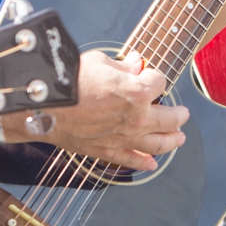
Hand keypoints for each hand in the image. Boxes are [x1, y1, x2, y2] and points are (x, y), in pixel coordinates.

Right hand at [39, 50, 187, 170]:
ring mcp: (124, 138)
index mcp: (138, 92)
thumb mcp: (100, 62)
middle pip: (169, 118)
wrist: (43, 105)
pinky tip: (152, 164)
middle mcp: (137, 118)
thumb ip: (122, 67)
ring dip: (172, 141)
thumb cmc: (69, 80)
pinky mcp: (108, 151)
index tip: (147, 73)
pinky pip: (131, 160)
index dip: (154, 75)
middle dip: (179, 115)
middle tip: (183, 114)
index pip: (160, 82)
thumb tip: (135, 65)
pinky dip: (144, 163)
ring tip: (179, 138)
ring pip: (158, 144)